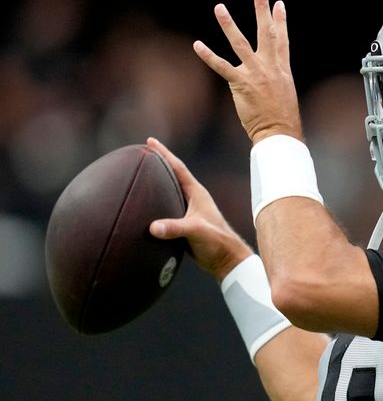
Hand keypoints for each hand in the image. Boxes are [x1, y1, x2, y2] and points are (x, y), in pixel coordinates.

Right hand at [147, 137, 252, 280]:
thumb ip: (175, 228)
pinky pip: (166, 208)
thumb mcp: (195, 231)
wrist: (225, 259)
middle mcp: (193, 198)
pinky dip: (155, 203)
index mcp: (196, 193)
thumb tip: (152, 227)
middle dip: (157, 163)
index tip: (150, 140)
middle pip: (172, 176)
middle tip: (141, 152)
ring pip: (169, 192)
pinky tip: (144, 207)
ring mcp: (189, 211)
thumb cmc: (216, 242)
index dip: (164, 153)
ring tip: (139, 176)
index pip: (178, 168)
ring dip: (156, 183)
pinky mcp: (185, 224)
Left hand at [193, 0, 301, 143]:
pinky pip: (222, 67)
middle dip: (263, 10)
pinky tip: (198, 45)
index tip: (279, 4)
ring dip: (229, 24)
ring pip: (240, 43)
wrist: (280, 132)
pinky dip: (209, 56)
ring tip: (220, 8)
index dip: (281, 21)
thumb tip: (271, 77)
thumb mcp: (285, 94)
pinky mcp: (241, 84)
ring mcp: (255, 74)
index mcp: (282, 69)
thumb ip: (276, 80)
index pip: (282, 40)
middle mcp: (270, 67)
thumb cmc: (283, 119)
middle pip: (267, 32)